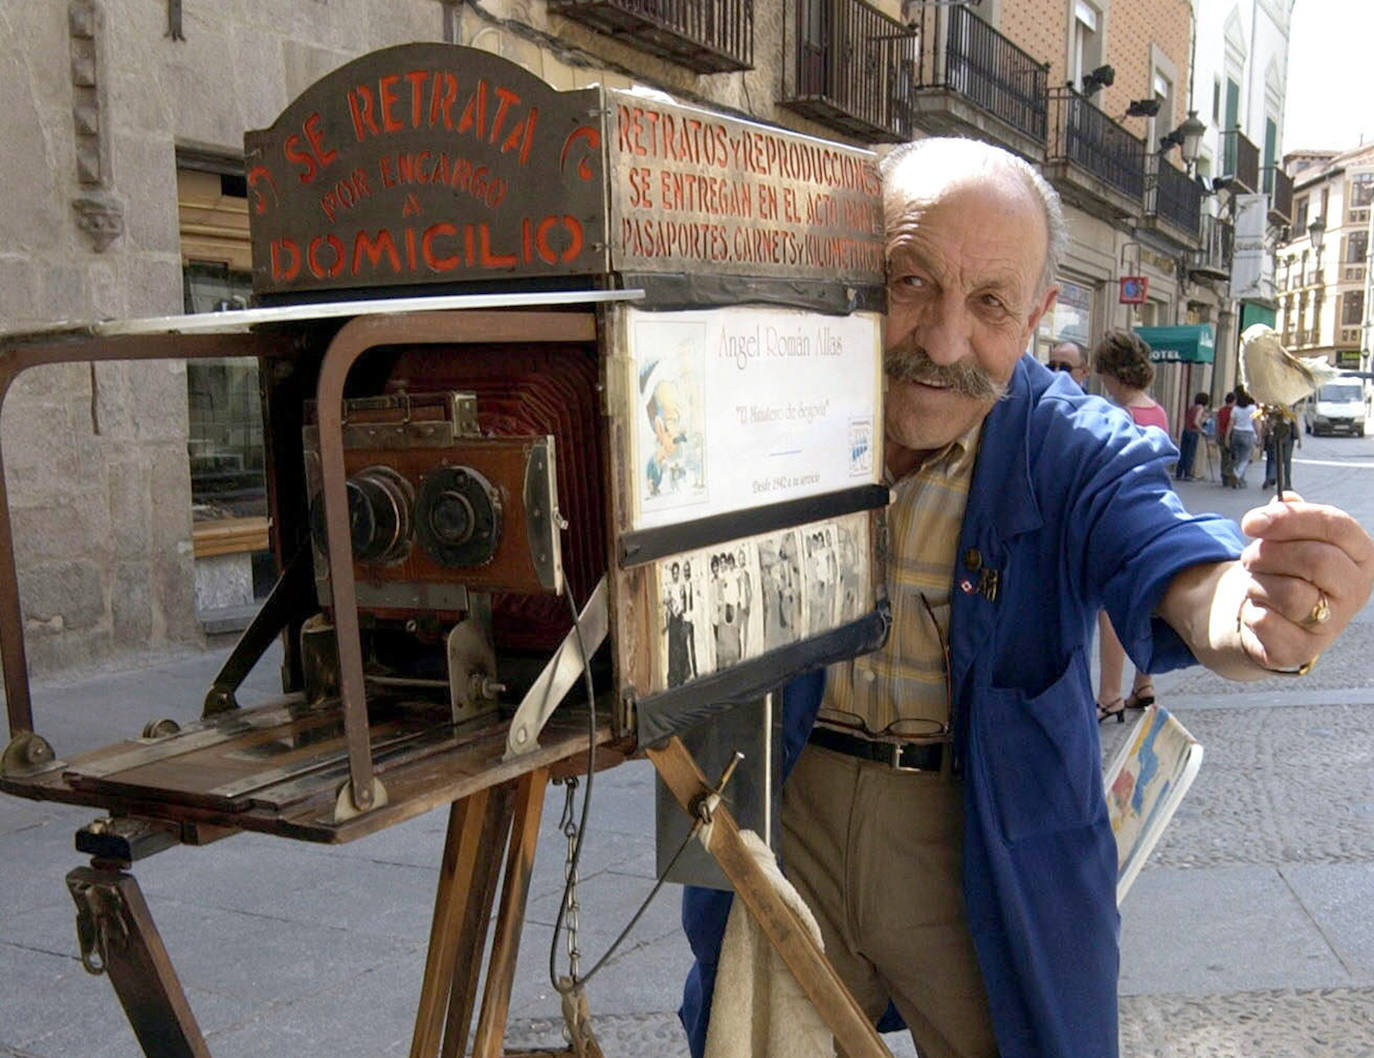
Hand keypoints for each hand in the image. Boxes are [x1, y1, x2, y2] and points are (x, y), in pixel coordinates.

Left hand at [1235, 494, 1373, 670]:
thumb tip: (1283, 501)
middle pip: (1314, 559)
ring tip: (1256, 584)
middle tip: (1249, 557)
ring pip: (1291, 593)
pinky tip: (1258, 610)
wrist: (1270, 618)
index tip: (1251, 522)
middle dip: (1269, 554)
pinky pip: (1268, 623)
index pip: (1336, 525)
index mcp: (1360, 554)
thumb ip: (1288, 516)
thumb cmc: (1285, 570)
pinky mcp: (1303, 649)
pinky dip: (1252, 611)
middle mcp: (1356, 589)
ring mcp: (1334, 624)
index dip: (1290, 519)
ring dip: (1258, 583)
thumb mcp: (1290, 538)